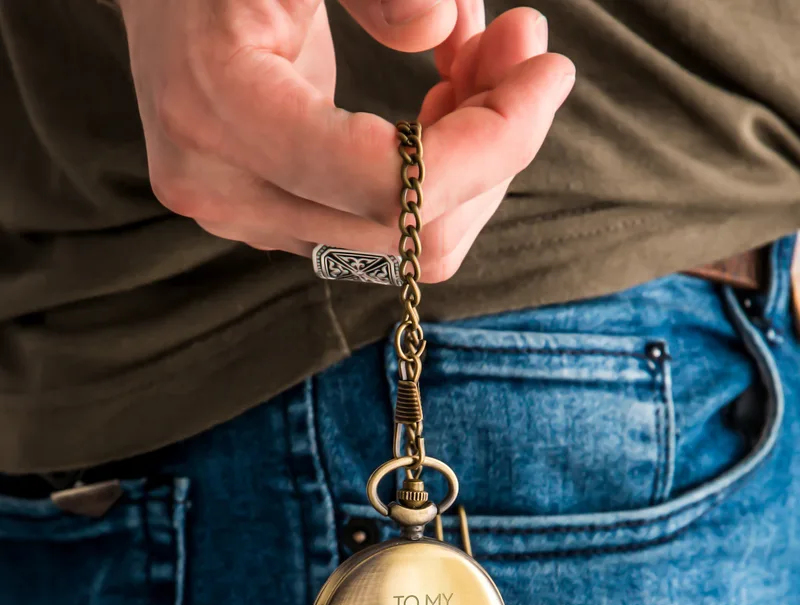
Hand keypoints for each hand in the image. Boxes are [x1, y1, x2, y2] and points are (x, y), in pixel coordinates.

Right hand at [118, 0, 574, 282]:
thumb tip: (440, 30)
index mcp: (220, 110)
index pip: (387, 185)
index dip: (491, 144)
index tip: (549, 74)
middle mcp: (226, 190)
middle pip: (411, 231)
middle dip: (493, 149)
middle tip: (522, 51)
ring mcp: (246, 217)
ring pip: (408, 244)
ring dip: (471, 164)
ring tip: (483, 64)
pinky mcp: (272, 221)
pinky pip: (384, 230)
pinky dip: (437, 175)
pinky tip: (446, 101)